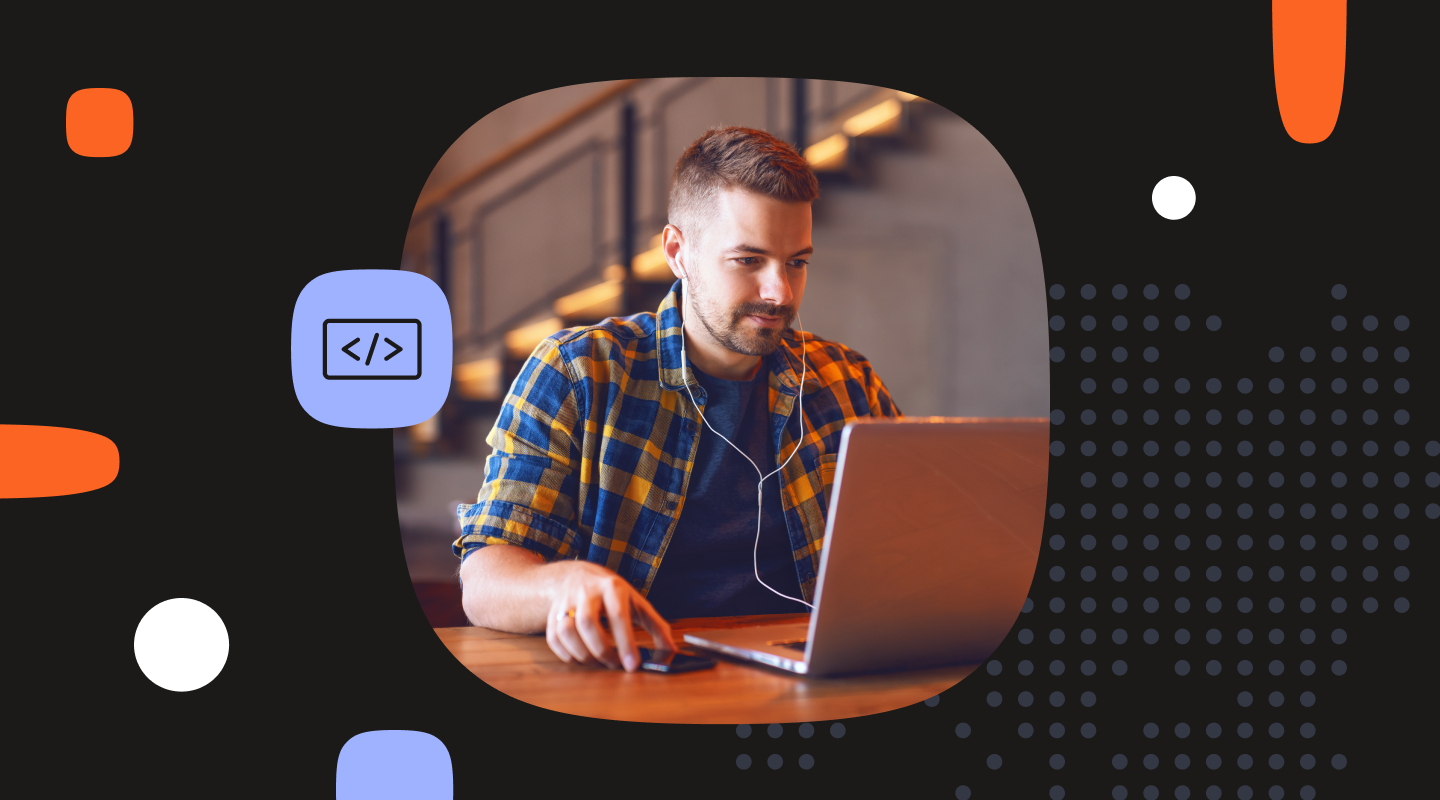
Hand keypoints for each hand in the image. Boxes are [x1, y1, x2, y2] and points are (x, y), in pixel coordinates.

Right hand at [546, 561, 676, 670]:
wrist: (576, 575)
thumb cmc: (611, 592)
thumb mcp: (636, 601)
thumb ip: (656, 625)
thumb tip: (671, 650)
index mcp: (612, 587)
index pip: (618, 616)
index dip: (625, 643)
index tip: (633, 665)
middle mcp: (586, 591)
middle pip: (588, 624)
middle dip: (602, 650)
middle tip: (614, 664)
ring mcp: (566, 601)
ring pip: (567, 631)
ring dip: (582, 653)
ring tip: (598, 661)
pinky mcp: (552, 613)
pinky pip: (554, 638)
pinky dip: (566, 653)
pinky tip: (580, 657)